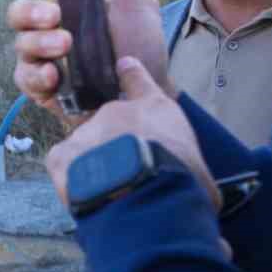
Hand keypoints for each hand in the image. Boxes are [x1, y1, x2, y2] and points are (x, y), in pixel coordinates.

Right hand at [9, 0, 174, 126]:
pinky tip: (55, 77)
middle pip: (17, 11)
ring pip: (21, 44)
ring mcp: (42, 57)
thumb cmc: (140, 46)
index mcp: (66, 0)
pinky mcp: (42, 88)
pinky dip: (37, 76)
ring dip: (40, 43)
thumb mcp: (137, 0)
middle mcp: (47, 27)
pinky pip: (26, 79)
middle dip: (30, 10)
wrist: (147, 94)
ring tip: (67, 45)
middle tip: (54, 14)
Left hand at [45, 56, 220, 214]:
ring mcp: (86, 130)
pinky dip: (73, 179)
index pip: (140, 82)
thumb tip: (210, 206)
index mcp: (154, 109)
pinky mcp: (62, 153)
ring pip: (86, 146)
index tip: (124, 65)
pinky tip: (87, 195)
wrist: (148, 193)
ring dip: (94, 164)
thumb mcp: (202, 175)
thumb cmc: (184, 181)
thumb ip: (193, 177)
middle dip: (114, 146)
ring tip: (109, 190)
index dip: (131, 74)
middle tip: (127, 174)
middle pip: (109, 125)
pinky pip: (64, 165)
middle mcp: (116, 112)